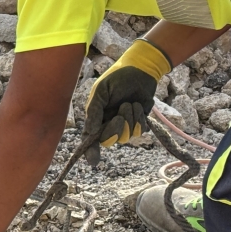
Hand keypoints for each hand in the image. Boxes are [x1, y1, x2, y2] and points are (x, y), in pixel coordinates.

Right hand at [83, 39, 171, 165]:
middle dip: (116, 129)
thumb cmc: (117, 78)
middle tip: (120, 114)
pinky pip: (139, 130)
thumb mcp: (101, 91)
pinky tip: (139, 105)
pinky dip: (140, 118)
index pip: (90, 139)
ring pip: (127, 136)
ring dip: (131, 119)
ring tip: (131, 103)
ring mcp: (125, 124)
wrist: (140, 70)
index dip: (91, 151)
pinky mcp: (139, 121)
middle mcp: (109, 123)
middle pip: (110, 140)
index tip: (94, 161)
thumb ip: (94, 111)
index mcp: (95, 117)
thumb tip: (90, 133)